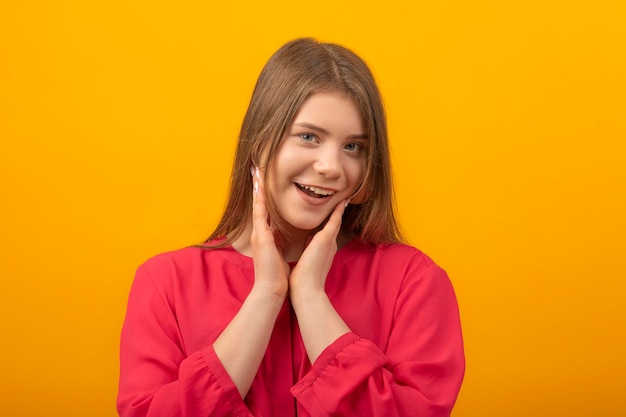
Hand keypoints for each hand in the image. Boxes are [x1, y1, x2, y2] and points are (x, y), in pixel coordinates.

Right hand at [249, 167, 289, 298]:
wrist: (271, 289)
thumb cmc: (277, 276)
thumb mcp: (278, 254)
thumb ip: (278, 243)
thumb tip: (280, 236)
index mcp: (265, 237)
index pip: (264, 212)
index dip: (263, 197)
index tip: (263, 183)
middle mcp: (260, 233)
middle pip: (258, 205)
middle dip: (257, 188)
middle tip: (256, 170)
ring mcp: (258, 234)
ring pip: (257, 206)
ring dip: (256, 189)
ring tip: (256, 173)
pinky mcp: (261, 237)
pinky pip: (259, 214)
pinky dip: (259, 201)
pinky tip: (258, 188)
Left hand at [289, 199, 347, 297]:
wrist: (306, 287)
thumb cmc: (302, 278)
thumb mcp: (305, 258)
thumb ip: (307, 247)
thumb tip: (306, 238)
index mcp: (323, 249)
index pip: (327, 232)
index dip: (330, 221)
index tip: (332, 212)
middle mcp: (329, 244)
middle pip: (334, 225)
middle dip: (338, 213)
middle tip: (344, 200)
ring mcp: (329, 241)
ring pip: (336, 221)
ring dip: (340, 209)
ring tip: (345, 198)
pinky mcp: (326, 239)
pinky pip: (335, 221)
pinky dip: (338, 211)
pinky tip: (343, 201)